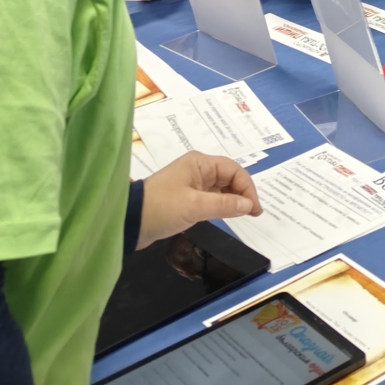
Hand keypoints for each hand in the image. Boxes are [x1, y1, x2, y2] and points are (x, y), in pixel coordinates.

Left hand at [136, 150, 261, 250]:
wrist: (129, 221)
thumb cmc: (162, 208)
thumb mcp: (196, 206)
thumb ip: (225, 205)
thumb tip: (250, 205)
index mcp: (200, 163)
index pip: (233, 170)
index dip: (247, 188)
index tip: (255, 209)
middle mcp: (197, 169)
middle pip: (228, 177)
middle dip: (242, 193)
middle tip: (252, 213)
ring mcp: (190, 183)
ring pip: (220, 188)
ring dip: (233, 200)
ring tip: (244, 215)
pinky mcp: (185, 198)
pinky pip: (210, 198)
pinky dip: (221, 205)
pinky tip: (226, 215)